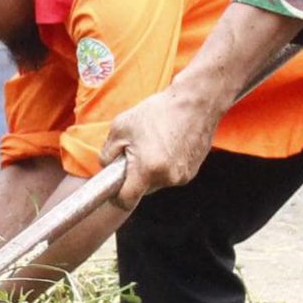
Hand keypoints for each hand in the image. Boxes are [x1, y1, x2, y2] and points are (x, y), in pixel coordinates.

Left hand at [99, 83, 215, 209]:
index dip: (116, 197)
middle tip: (134, 153)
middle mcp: (167, 178)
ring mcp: (182, 177)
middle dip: (135, 177)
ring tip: (153, 145)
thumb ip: (107, 153)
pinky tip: (167, 146)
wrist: (195, 102)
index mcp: (147, 169)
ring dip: (151, 171)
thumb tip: (106, 166)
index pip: (126, 200)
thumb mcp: (121, 127)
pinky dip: (165, 166)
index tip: (112, 189)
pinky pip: (171, 176)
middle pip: (142, 190)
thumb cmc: (158, 112)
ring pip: (157, 183)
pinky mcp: (192, 172)